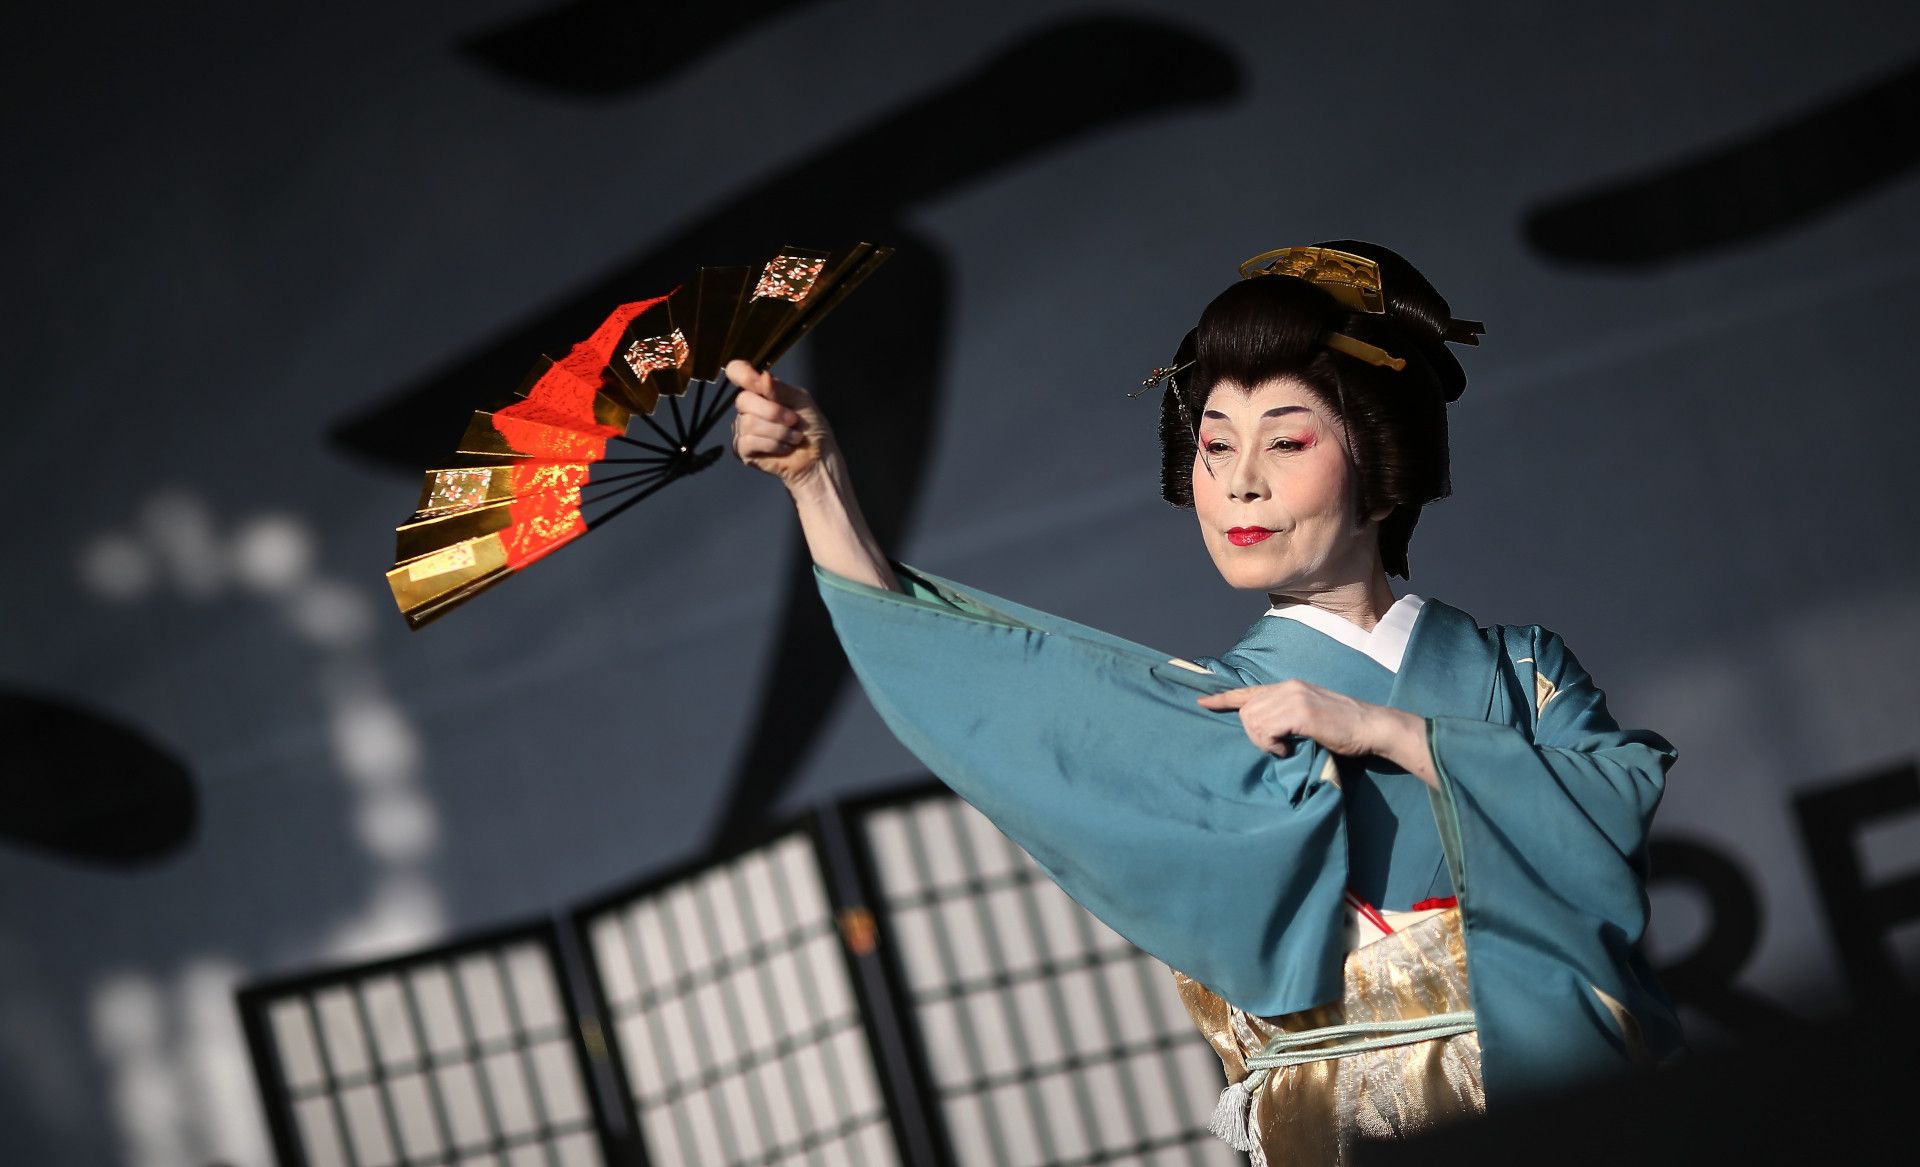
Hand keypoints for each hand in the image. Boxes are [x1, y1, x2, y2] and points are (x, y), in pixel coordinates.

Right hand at [728, 359, 837, 489]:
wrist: (818, 457)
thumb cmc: (811, 427)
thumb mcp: (800, 400)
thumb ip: (780, 389)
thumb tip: (762, 376)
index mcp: (760, 390)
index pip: (737, 372)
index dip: (744, 374)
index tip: (761, 383)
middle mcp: (748, 407)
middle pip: (742, 400)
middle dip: (773, 412)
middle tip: (794, 420)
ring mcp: (743, 428)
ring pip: (749, 423)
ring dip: (779, 432)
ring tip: (794, 438)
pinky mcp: (743, 449)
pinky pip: (749, 441)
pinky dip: (773, 445)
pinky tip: (785, 448)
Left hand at [1196, 680, 1436, 786]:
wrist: (1373, 727)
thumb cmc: (1345, 728)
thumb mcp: (1311, 715)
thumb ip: (1287, 715)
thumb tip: (1263, 729)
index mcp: (1289, 687)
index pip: (1248, 691)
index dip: (1223, 698)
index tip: (1202, 702)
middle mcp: (1288, 687)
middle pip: (1246, 711)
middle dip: (1253, 735)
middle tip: (1276, 748)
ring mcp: (1295, 698)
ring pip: (1253, 721)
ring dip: (1264, 742)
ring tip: (1285, 749)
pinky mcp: (1301, 712)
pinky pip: (1267, 730)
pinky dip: (1273, 746)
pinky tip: (1290, 750)